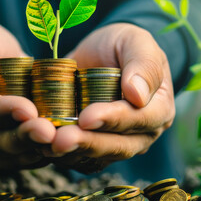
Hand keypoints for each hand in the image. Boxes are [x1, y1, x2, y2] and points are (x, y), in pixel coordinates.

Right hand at [0, 20, 55, 168]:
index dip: (0, 113)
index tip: (27, 109)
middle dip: (20, 138)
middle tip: (47, 132)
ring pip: (7, 156)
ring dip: (33, 150)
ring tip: (58, 141)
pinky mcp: (1, 152)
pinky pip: (20, 159)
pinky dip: (39, 154)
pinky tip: (59, 147)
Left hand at [49, 23, 174, 172]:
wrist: (101, 54)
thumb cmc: (123, 45)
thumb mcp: (136, 42)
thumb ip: (143, 64)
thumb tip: (138, 96)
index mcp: (158, 108)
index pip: (139, 119)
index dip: (113, 120)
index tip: (87, 117)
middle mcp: (141, 133)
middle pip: (117, 146)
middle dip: (88, 144)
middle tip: (61, 140)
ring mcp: (117, 143)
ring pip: (96, 157)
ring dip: (71, 153)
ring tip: (46, 145)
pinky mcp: (94, 148)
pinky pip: (80, 158)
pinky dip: (62, 155)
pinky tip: (42, 147)